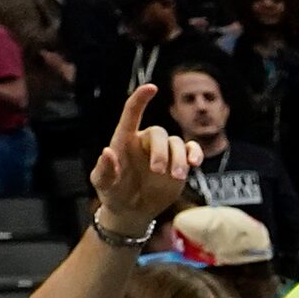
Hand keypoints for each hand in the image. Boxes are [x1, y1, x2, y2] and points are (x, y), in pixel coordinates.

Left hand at [89, 85, 202, 226]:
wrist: (132, 209)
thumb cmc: (113, 193)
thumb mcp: (102, 184)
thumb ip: (104, 169)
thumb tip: (107, 151)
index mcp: (124, 140)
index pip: (132, 113)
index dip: (140, 99)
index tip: (151, 88)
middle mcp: (145, 141)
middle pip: (159, 133)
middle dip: (162, 151)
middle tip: (159, 171)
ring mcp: (164, 152)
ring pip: (177, 142)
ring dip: (179, 158)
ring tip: (177, 176)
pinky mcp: (179, 162)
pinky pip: (191, 150)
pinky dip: (196, 153)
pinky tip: (195, 164)